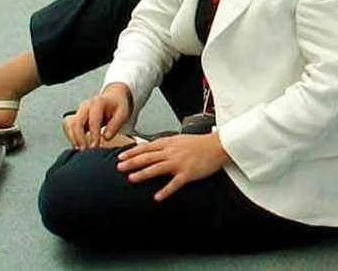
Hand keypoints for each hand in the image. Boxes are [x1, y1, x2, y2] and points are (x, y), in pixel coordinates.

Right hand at [64, 83, 132, 148]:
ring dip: (73, 138)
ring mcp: (79, 111)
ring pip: (69, 124)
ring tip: (80, 150)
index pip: (93, 120)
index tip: (95, 146)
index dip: (93, 135)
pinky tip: (77, 145)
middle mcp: (86, 106)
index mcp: (98, 103)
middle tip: (85, 150)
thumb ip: (115, 125)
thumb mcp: (122, 113)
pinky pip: (68, 127)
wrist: (112, 98)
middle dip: (79, 138)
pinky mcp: (75, 117)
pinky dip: (70, 137)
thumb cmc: (117, 106)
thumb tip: (106, 137)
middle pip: (76, 122)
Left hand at [116, 132, 231, 202]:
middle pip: (148, 157)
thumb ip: (165, 144)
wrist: (217, 146)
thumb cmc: (199, 143)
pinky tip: (157, 197)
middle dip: (132, 162)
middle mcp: (172, 152)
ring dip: (143, 173)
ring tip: (131, 178)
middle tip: (119, 167)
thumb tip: (151, 148)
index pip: (147, 147)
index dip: (133, 152)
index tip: (121, 156)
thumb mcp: (179, 139)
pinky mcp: (187, 173)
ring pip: (157, 168)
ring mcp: (179, 163)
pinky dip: (165, 191)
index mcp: (170, 143)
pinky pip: (174, 183)